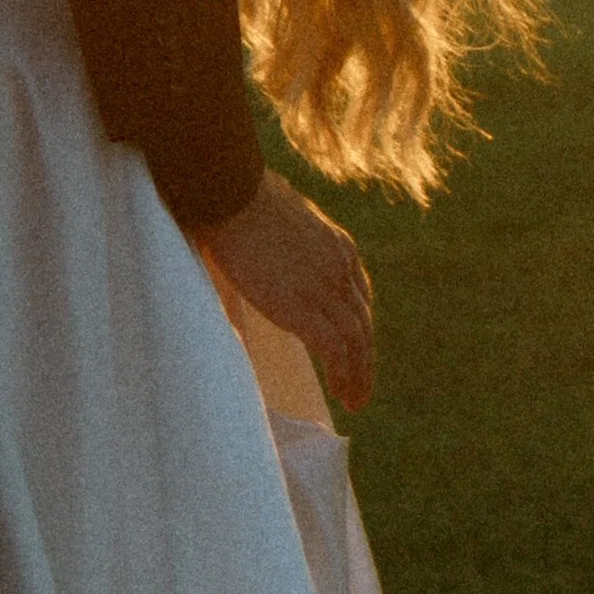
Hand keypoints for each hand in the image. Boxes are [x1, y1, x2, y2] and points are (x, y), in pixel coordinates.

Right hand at [196, 173, 375, 413]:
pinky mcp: (300, 307)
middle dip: (364, 358)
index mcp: (339, 245)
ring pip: (354, 340)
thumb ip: (282, 239)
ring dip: (358, 374)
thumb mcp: (280, 219)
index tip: (355, 349)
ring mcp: (323, 288)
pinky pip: (333, 348)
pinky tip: (339, 391)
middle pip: (362, 322)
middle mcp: (340, 268)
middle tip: (361, 388)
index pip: (359, 295)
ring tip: (354, 400)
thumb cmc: (238, 197)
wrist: (229, 194)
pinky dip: (341, 372)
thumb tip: (256, 241)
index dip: (359, 327)